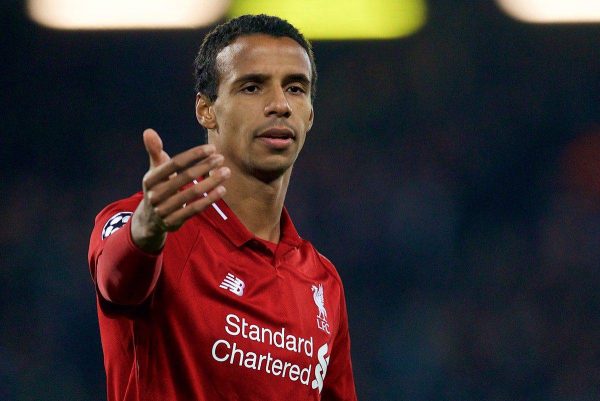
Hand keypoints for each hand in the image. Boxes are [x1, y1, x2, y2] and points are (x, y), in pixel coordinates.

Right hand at [131, 128, 229, 252]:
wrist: (150, 220)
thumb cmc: (158, 188)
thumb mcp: (154, 171)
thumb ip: (154, 151)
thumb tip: (148, 131)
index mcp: (150, 179)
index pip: (175, 163)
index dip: (194, 155)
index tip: (212, 148)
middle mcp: (155, 194)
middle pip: (185, 177)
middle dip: (205, 166)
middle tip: (222, 159)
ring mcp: (164, 209)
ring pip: (192, 193)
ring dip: (212, 181)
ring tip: (226, 172)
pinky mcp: (174, 221)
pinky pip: (195, 209)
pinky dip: (210, 199)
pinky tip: (222, 190)